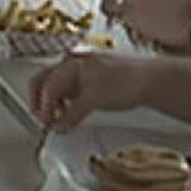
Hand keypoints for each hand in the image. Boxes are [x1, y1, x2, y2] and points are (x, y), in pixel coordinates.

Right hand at [29, 52, 146, 130]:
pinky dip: (63, 102)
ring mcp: (79, 71)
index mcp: (70, 64)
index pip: (46, 86)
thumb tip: (58, 125)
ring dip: (52, 103)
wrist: (151, 79)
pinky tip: (69, 112)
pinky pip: (67, 90)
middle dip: (40, 102)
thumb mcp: (94, 99)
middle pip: (43, 82)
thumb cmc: (127, 80)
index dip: (43, 107)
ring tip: (57, 120)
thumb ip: (72, 114)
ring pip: (54, 86)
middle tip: (44, 120)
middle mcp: (71, 64)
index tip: (46, 123)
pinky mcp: (88, 78)